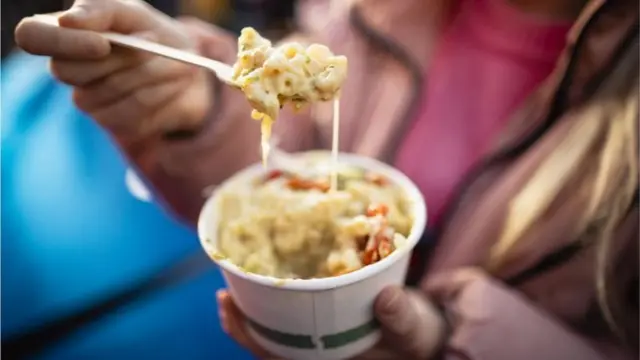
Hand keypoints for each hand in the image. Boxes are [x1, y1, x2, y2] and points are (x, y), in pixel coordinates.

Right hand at [14, 0, 233, 138]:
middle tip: (153, 41)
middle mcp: (68, 72)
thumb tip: (70, 21)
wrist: (188, 67)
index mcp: (63, 36)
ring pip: (111, 89)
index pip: (31, 36)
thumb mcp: (132, 13)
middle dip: (119, 56)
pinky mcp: (118, 125)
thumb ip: (102, 10)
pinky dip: (162, 91)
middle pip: (70, 71)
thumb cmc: (151, 34)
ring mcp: (90, 103)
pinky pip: (136, 110)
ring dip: (152, 71)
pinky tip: (174, 82)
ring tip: (175, 61)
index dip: (61, 42)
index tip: (103, 43)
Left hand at [217, 286, 446, 359]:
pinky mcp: (325, 319)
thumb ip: (403, 320)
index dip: (249, 337)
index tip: (229, 307)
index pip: (276, 356)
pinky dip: (278, 293)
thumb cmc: (418, 338)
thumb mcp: (415, 332)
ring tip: (237, 276)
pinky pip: (292, 311)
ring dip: (255, 304)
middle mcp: (316, 352)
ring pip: (276, 326)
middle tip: (223, 293)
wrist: (427, 332)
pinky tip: (268, 273)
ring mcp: (318, 337)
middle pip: (267, 341)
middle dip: (242, 319)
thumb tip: (387, 300)